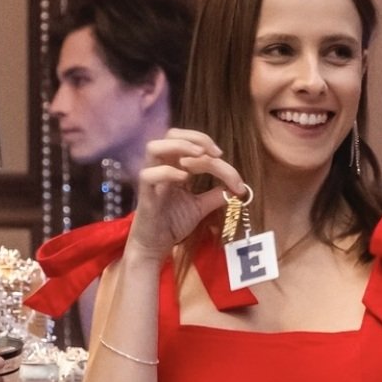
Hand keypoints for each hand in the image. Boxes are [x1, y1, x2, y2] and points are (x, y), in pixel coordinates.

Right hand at [127, 128, 246, 261]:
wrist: (155, 247)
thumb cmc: (172, 224)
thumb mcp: (200, 207)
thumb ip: (216, 195)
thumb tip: (237, 189)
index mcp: (174, 167)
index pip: (194, 148)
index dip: (217, 157)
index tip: (236, 179)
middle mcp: (161, 168)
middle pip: (172, 134)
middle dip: (196, 138)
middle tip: (216, 153)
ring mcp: (152, 180)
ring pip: (154, 147)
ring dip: (180, 146)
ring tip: (199, 156)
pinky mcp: (145, 195)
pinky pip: (148, 175)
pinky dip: (167, 172)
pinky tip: (184, 178)